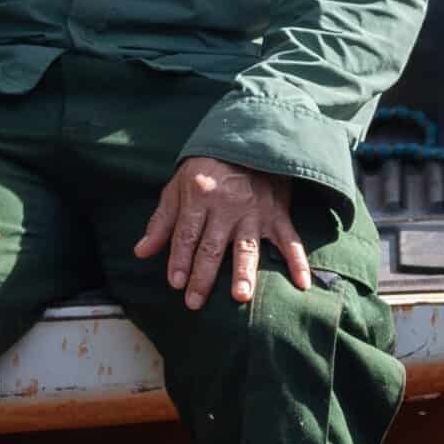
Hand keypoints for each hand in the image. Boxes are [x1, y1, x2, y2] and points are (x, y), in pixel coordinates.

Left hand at [134, 156, 311, 308]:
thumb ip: (161, 222)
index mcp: (199, 196)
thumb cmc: (206, 169)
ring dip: (244, 272)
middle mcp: (227, 205)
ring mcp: (255, 211)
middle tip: (194, 302)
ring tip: (241, 297)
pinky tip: (302, 284)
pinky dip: (298, 261)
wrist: (248, 141)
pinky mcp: (278, 213)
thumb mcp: (177, 187)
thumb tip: (141, 252)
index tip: (175, 283)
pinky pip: (290, 240)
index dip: (179, 259)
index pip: (187, 234)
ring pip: (247, 247)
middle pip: (212, 246)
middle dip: (203, 276)